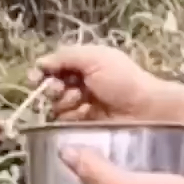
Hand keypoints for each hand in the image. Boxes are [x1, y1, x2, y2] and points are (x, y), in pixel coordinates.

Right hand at [28, 45, 164, 121]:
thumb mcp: (95, 58)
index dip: (44, 73)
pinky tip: (80, 115)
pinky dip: (69, 119)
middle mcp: (83, 84)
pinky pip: (67, 123)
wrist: (147, 111)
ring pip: (58, 107)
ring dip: (62, 104)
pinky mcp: (88, 126)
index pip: (54, 67)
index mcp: (86, 64)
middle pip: (52, 88)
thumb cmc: (123, 80)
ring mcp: (85, 106)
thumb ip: (66, 57)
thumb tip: (40, 63)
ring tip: (78, 102)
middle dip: (52, 89)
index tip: (36, 79)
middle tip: (61, 91)